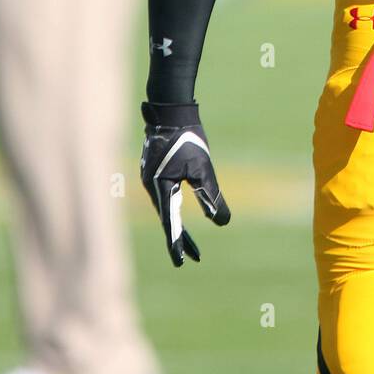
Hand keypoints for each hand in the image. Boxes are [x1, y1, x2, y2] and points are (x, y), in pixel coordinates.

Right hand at [140, 102, 229, 265]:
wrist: (171, 111)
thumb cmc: (188, 138)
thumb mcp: (203, 169)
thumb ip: (211, 196)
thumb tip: (223, 221)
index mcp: (161, 188)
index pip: (171, 223)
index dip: (178, 243)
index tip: (183, 262)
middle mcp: (151, 187)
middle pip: (167, 219)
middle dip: (180, 239)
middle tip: (193, 258)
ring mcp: (150, 179)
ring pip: (166, 209)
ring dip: (177, 225)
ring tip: (189, 242)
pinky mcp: (154, 172)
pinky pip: (164, 197)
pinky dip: (173, 209)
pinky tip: (180, 211)